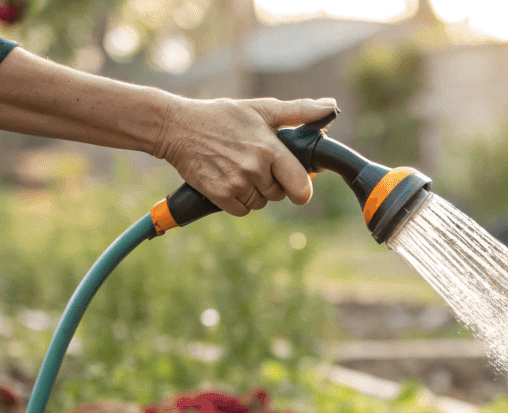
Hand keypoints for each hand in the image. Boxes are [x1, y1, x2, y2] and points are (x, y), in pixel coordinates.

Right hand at [153, 96, 336, 216]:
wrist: (177, 127)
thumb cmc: (223, 116)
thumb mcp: (261, 108)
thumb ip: (298, 111)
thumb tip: (331, 106)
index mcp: (269, 148)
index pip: (301, 185)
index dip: (301, 187)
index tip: (295, 183)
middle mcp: (254, 168)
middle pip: (279, 194)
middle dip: (272, 183)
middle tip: (254, 162)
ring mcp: (236, 183)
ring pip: (260, 203)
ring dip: (254, 192)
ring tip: (238, 168)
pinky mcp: (219, 194)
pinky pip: (242, 210)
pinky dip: (238, 201)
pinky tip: (228, 179)